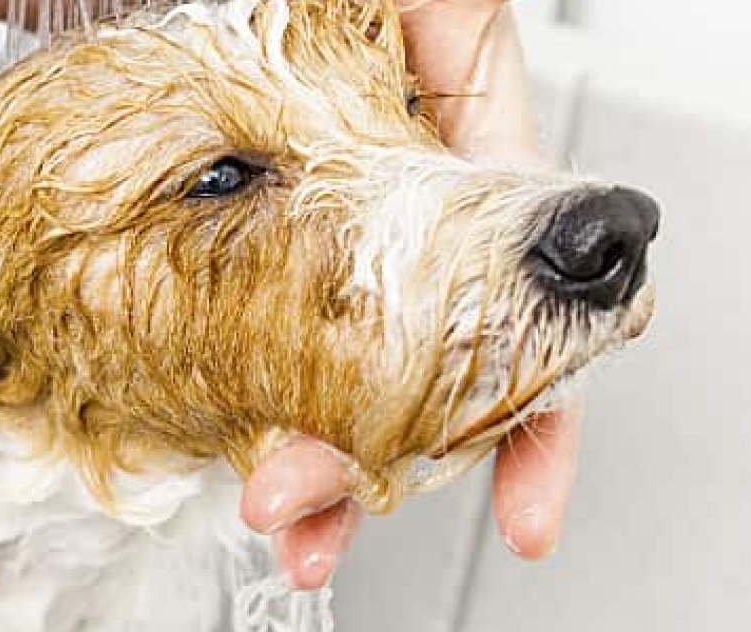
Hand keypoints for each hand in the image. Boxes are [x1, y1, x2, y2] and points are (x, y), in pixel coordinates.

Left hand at [236, 0, 570, 590]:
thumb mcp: (418, 0)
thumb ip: (465, 69)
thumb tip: (546, 182)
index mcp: (451, 135)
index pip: (518, 297)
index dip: (532, 411)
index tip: (524, 501)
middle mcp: (381, 192)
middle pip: (415, 362)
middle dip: (377, 455)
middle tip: (316, 505)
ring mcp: (295, 224)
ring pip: (325, 370)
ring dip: (307, 454)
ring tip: (278, 507)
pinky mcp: (204, 240)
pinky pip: (232, 345)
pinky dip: (234, 412)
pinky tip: (230, 460)